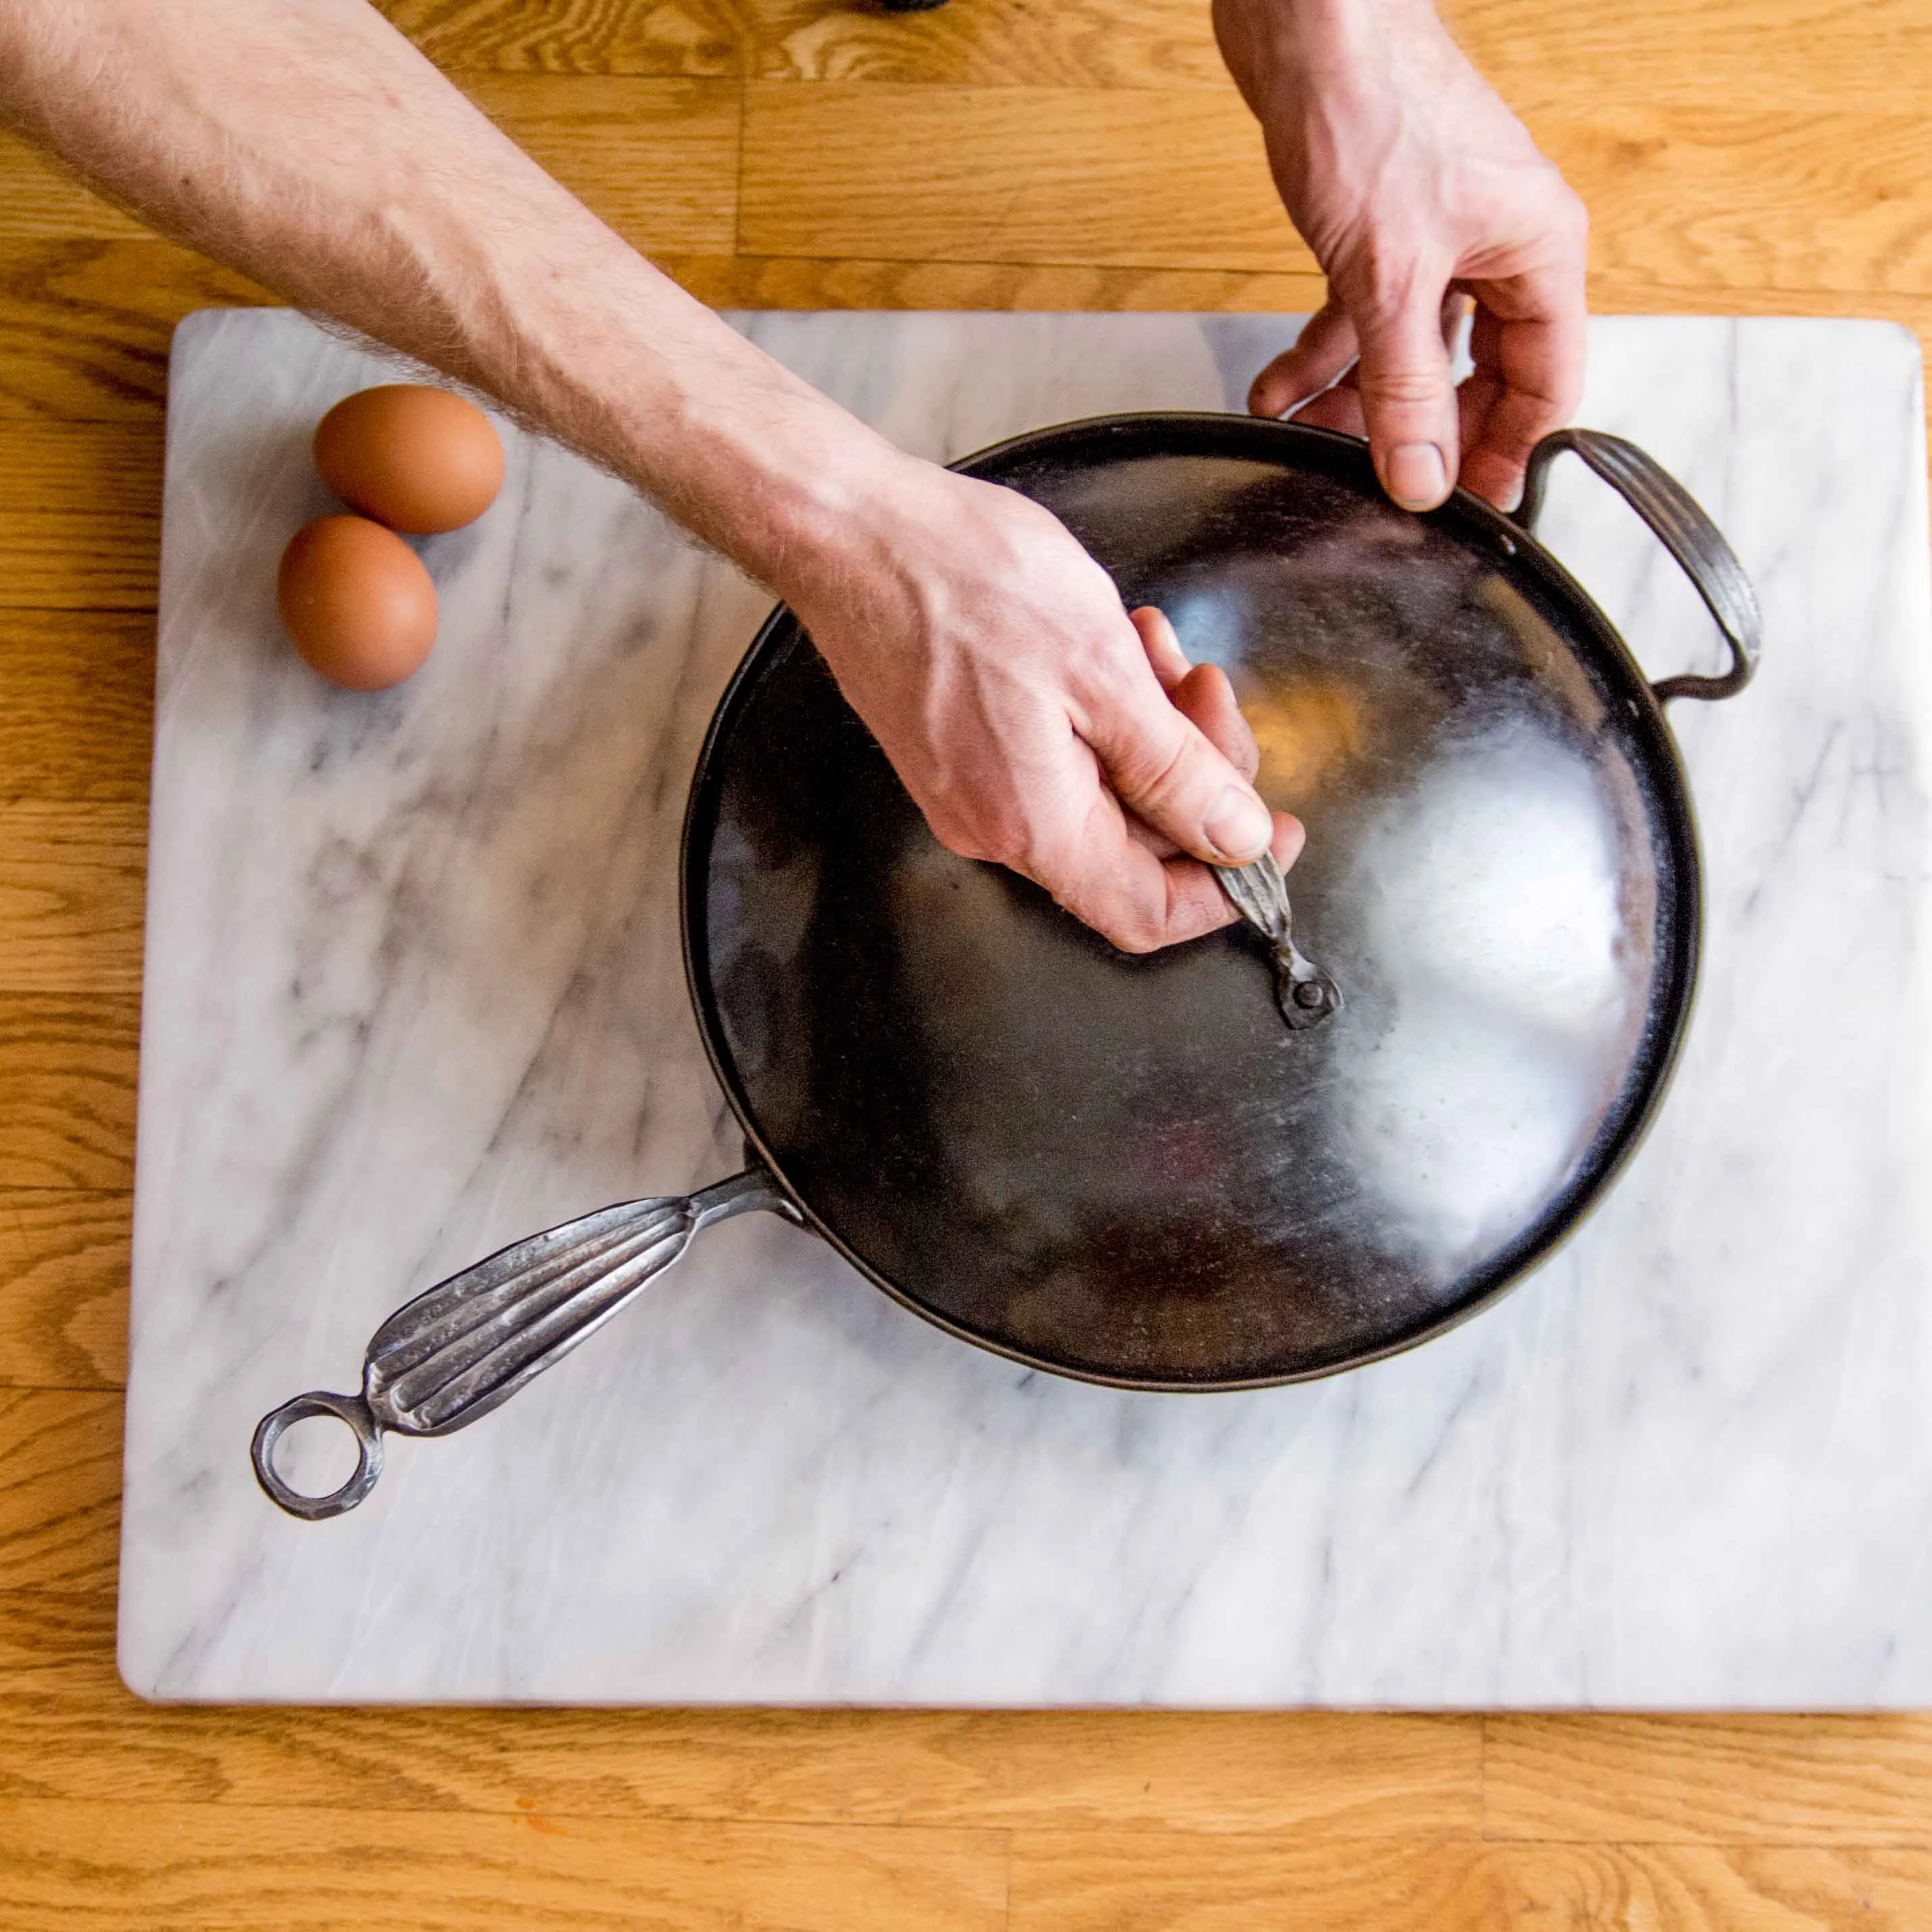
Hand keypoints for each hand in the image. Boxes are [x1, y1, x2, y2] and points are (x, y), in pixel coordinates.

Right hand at [785, 453, 1302, 954]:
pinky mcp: (958, 750)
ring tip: (1152, 648)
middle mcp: (997, 828)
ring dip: (1150, 728)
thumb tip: (1236, 841)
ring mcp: (972, 791)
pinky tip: (1109, 648)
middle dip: (1194, 773)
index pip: (1150, 913)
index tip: (1275, 829)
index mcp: (1036, 826)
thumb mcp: (1104, 673)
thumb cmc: (962, 582)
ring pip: (1102, 794)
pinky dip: (1101, 714)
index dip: (1229, 884)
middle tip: (1205, 692)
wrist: (848, 533)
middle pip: (1135, 849)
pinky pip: (1057, 761)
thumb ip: (1178, 772)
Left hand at [1214, 0, 1588, 510]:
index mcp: (1536, 252)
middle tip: (1377, 486)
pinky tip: (1275, 392)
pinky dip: (1319, 357)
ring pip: (1409, 350)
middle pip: (1477, 374)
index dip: (1506, 453)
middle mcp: (1497, 246)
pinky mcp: (1378, 228)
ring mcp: (1438, 237)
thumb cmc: (1371, 108)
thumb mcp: (1387, 279)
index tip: (1465, 509)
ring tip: (1308, 438)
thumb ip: (1405, 389)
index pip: (1547, 383)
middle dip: (1420, 430)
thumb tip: (1422, 478)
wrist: (1307, 19)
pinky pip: (1361, 315)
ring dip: (1357, 401)